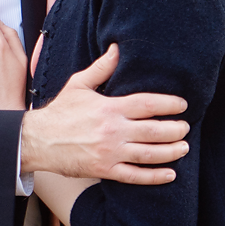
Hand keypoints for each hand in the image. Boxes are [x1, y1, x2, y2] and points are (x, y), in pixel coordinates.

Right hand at [18, 44, 189, 183]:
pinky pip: (136, 175)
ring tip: (184, 147)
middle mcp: (113, 130)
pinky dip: (155, 177)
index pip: (147, 104)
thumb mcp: (78, 84)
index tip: (182, 105)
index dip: (169, 104)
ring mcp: (110, 152)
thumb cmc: (60, 112)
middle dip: (176, 129)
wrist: (38, 140)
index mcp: (109, 107)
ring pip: (150, 154)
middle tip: (186, 127)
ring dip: (172, 151)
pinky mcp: (105, 170)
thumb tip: (117, 48)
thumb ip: (101, 68)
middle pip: (154, 131)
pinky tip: (170, 174)